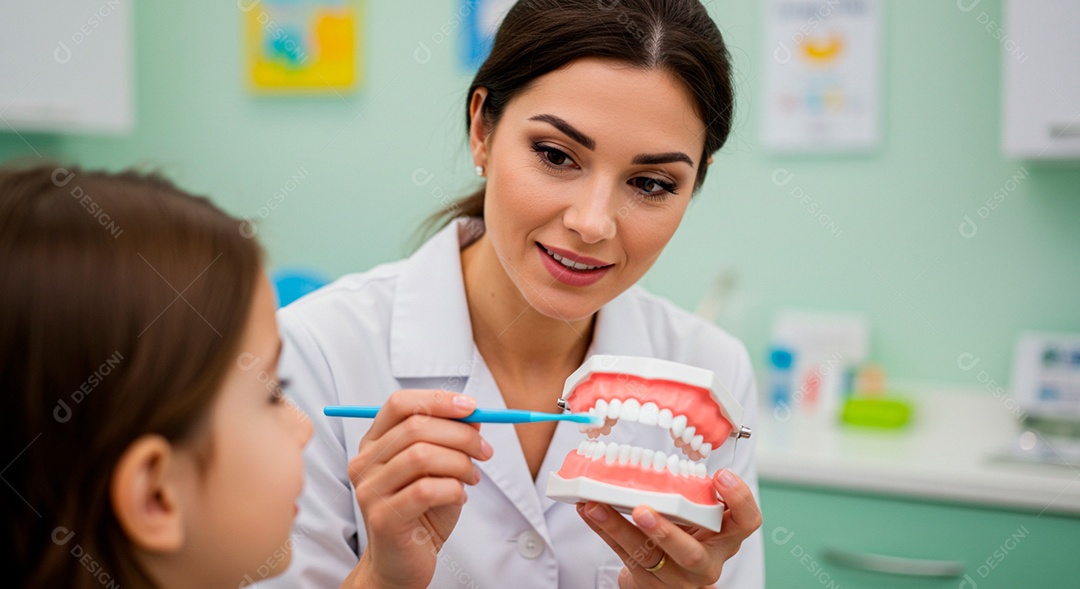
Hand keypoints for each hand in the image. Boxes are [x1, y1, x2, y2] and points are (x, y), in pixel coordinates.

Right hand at [342, 390, 492, 588]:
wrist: (402, 563)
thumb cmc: (421, 513)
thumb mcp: (438, 468)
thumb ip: (449, 439)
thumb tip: (473, 415)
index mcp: (375, 443)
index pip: (400, 403)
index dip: (438, 400)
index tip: (472, 407)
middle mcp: (365, 462)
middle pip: (416, 427)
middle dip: (461, 434)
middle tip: (484, 450)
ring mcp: (370, 490)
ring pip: (421, 455)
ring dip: (460, 463)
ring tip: (473, 477)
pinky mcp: (383, 517)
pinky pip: (426, 489)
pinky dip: (453, 489)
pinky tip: (459, 497)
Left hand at [578, 469, 761, 587]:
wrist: (672, 580)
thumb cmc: (690, 537)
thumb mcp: (703, 518)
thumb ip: (697, 494)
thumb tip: (666, 454)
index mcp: (726, 539)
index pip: (747, 522)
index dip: (739, 499)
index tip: (721, 475)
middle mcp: (705, 563)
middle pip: (690, 554)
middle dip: (665, 532)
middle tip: (643, 510)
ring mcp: (675, 578)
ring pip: (646, 556)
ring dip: (618, 528)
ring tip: (597, 505)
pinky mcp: (647, 582)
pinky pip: (622, 554)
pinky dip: (603, 529)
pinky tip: (589, 510)